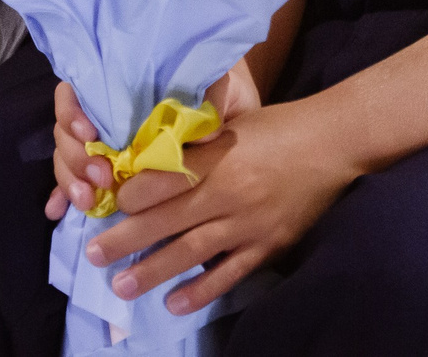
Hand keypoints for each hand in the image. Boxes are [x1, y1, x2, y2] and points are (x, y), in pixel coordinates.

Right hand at [47, 65, 260, 223]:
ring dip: (70, 180)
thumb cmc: (223, 94)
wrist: (234, 115)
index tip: (90, 134)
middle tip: (102, 178)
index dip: (73, 111)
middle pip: (67, 130)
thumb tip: (205, 132)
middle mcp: (107, 112)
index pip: (78, 90)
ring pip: (68, 157)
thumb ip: (214, 96)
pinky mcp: (108, 169)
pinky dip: (62, 195)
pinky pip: (75, 179)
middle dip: (76, 157)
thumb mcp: (224, 87)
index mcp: (124, 84)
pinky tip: (59, 212)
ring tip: (90, 202)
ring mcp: (103, 142)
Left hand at [79, 82, 358, 316]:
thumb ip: (196, 145)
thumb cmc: (278, 128)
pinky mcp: (268, 244)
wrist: (333, 144)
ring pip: (192, 250)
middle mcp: (229, 191)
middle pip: (168, 218)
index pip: (164, 178)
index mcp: (218, 156)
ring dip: (154, 269)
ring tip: (122, 285)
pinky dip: (201, 290)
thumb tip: (151, 157)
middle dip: (127, 237)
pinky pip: (229, 273)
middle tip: (93, 254)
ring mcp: (248, 222)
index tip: (106, 203)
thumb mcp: (233, 124)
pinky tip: (174, 303)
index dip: (131, 193)